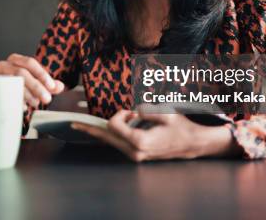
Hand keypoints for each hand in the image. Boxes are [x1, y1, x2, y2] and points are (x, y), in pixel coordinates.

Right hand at [0, 53, 64, 108]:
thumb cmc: (19, 86)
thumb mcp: (36, 83)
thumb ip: (49, 85)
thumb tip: (59, 87)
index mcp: (15, 60)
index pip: (30, 62)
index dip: (42, 74)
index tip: (52, 87)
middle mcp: (3, 65)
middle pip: (21, 72)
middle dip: (36, 86)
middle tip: (47, 99)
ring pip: (12, 82)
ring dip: (27, 94)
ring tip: (36, 103)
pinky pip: (3, 94)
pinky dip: (15, 100)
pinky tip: (23, 107)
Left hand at [71, 109, 240, 160]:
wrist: (192, 143)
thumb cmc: (180, 127)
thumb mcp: (165, 113)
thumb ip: (146, 110)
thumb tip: (133, 111)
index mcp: (140, 141)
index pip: (114, 125)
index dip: (120, 114)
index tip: (132, 111)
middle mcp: (135, 151)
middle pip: (105, 138)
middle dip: (89, 129)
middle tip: (72, 124)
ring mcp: (135, 155)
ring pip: (110, 141)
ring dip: (101, 131)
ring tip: (82, 126)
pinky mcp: (136, 154)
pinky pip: (118, 143)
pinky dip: (110, 134)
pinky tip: (100, 131)